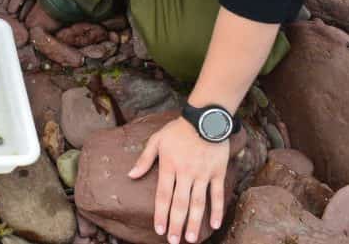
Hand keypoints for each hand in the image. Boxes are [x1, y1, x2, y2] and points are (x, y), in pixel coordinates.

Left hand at [128, 116, 231, 243]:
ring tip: (191, 239)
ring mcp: (203, 174)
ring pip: (198, 202)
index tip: (159, 230)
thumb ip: (144, 159)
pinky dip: (216, 210)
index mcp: (169, 166)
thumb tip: (131, 176)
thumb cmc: (177, 130)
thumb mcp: (156, 140)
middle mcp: (185, 172)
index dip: (161, 214)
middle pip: (180, 203)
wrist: (205, 118)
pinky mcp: (218, 172)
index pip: (163, 195)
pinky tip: (215, 224)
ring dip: (195, 222)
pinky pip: (217, 194)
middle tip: (174, 241)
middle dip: (176, 224)